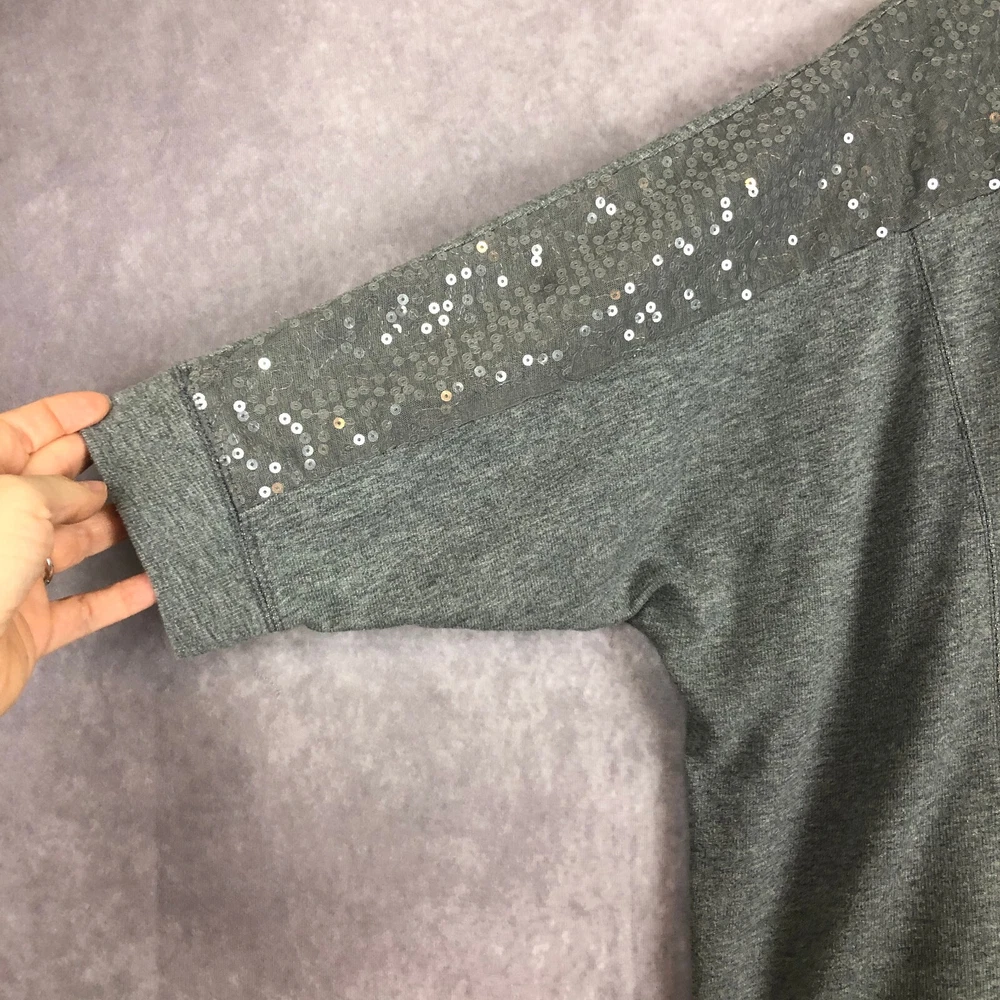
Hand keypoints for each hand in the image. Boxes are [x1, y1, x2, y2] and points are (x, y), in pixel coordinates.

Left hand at [0, 391, 156, 716]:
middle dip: (94, 471)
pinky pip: (82, 606)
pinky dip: (119, 596)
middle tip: (144, 459)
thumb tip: (89, 494)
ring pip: (71, 544)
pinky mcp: (29, 624)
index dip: (63, 416)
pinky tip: (154, 584)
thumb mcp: (21, 500)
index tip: (107, 408)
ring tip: (160, 514)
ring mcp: (10, 575)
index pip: (18, 434)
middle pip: (48, 487)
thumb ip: (61, 489)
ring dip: (113, 529)